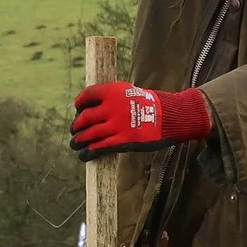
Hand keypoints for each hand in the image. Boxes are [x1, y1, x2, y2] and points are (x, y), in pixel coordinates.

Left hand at [70, 82, 209, 158]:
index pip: (86, 96)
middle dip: (76, 126)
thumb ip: (112, 98)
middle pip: (84, 118)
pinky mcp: (123, 140)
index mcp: (112, 91)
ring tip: (75, 144)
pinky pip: (100, 147)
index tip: (77, 110)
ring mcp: (116, 125)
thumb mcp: (129, 92)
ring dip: (78, 141)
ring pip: (89, 134)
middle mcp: (111, 107)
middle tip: (74, 131)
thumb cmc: (152, 104)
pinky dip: (89, 152)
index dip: (79, 104)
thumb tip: (95, 107)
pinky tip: (85, 155)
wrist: (172, 115)